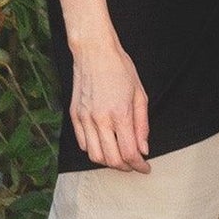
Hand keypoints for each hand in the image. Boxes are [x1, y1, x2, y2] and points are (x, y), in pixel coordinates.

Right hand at [68, 38, 150, 172]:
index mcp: (120, 114)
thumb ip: (142, 125)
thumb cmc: (119, 68)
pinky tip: (104, 144)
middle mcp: (100, 120)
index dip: (139, 165)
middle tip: (134, 164)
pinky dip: (94, 150)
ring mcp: (85, 119)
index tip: (145, 167)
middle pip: (111, 160)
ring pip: (94, 156)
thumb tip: (143, 148)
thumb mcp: (140, 94)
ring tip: (119, 156)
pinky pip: (82, 144)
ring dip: (108, 162)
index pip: (129, 153)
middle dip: (126, 167)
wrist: (94, 51)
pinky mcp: (74, 116)